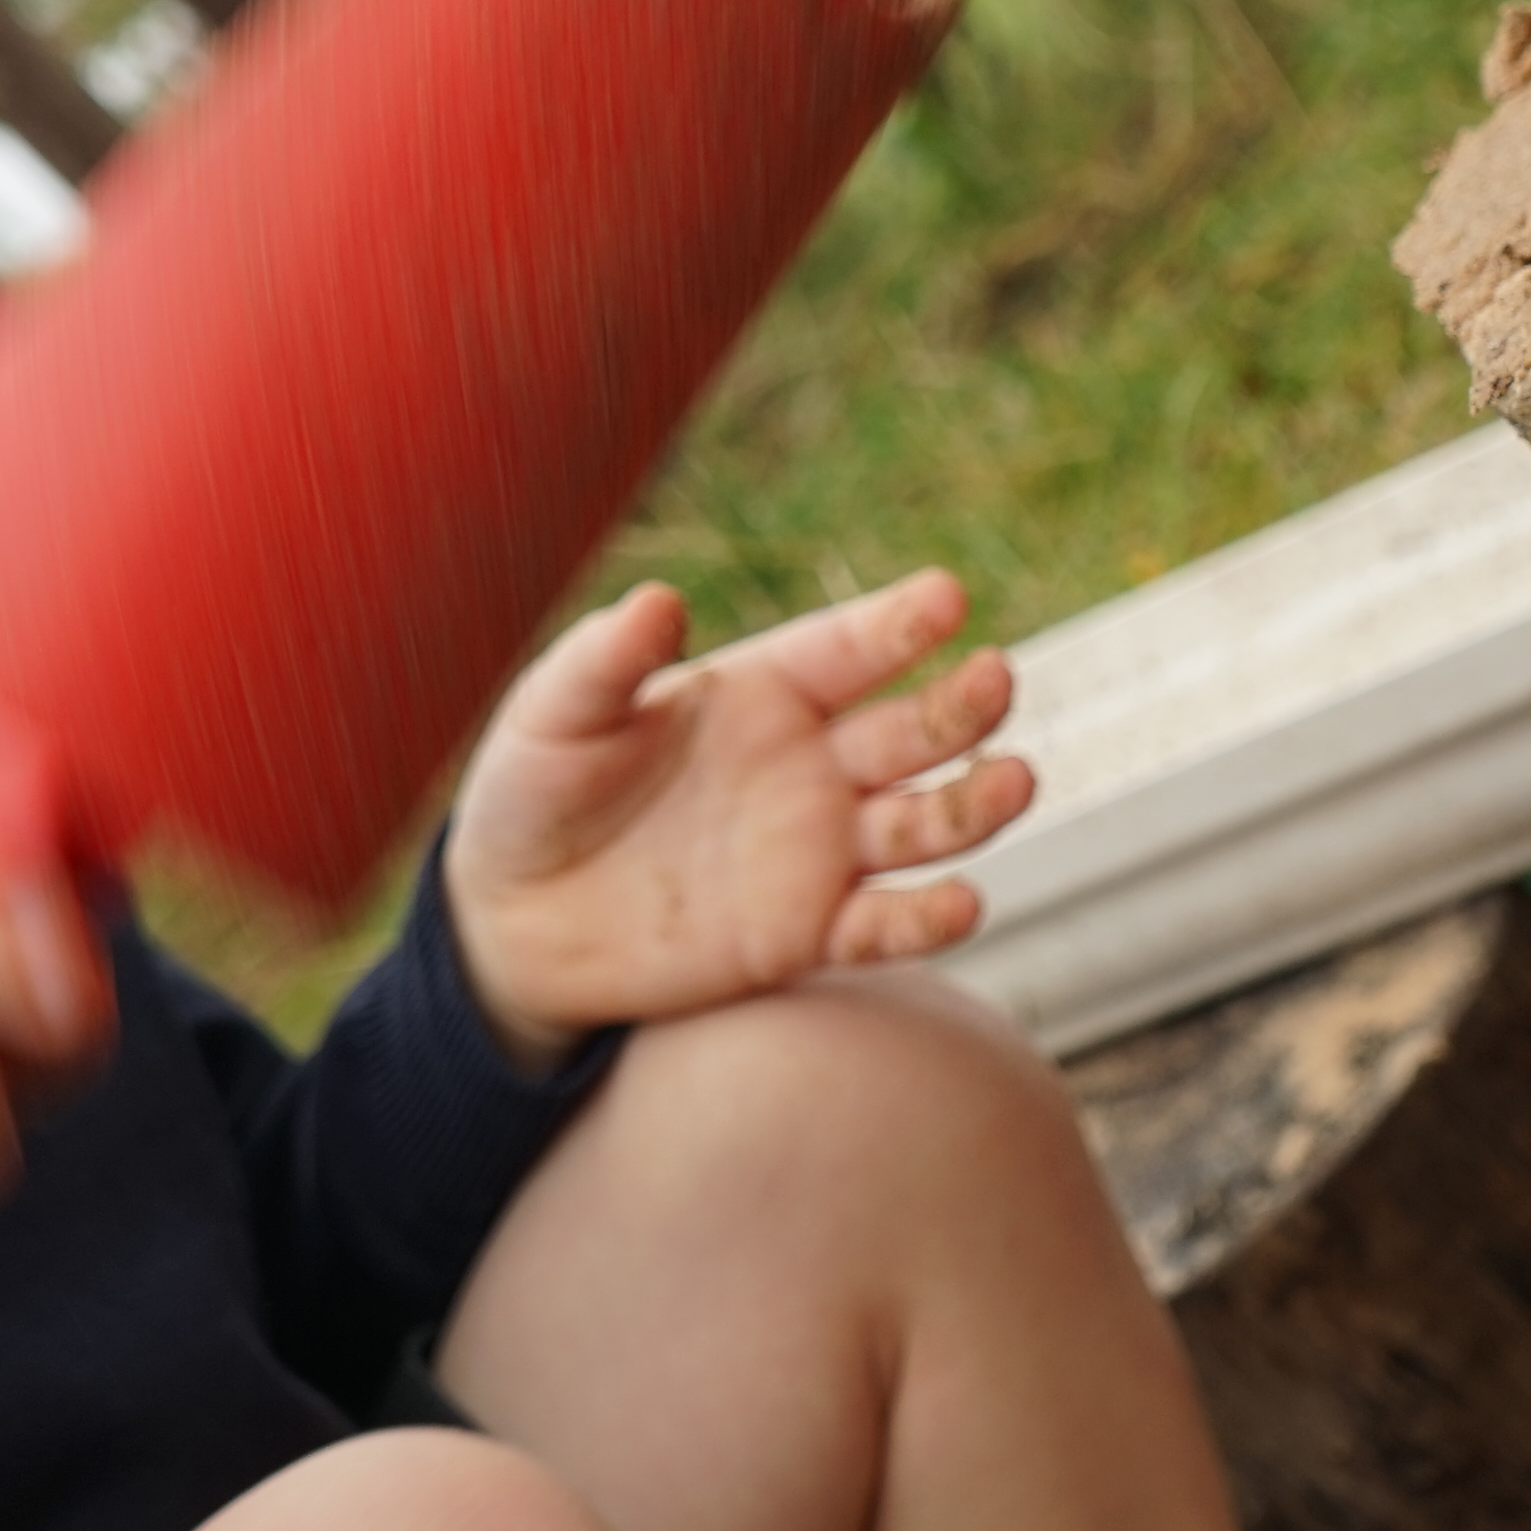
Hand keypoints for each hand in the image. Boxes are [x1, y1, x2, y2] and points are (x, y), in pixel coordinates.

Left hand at [440, 568, 1036, 1056]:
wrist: (515, 924)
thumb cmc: (534, 794)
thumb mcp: (552, 717)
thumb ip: (604, 662)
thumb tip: (658, 601)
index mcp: (761, 691)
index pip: (847, 648)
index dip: (897, 624)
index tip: (946, 597)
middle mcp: (809, 763)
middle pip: (912, 729)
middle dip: (961, 705)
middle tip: (996, 680)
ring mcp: (818, 850)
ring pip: (923, 822)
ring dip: (975, 804)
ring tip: (1016, 782)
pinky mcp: (807, 934)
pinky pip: (884, 925)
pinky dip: (929, 918)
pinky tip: (964, 901)